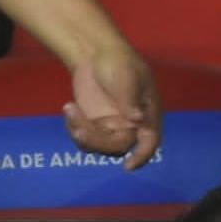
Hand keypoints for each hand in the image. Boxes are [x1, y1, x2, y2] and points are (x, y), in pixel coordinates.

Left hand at [65, 44, 161, 170]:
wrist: (95, 54)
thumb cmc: (118, 61)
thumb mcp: (126, 77)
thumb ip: (130, 99)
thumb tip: (138, 120)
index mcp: (147, 113)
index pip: (151, 140)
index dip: (143, 156)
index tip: (129, 167)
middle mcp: (132, 125)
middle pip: (118, 146)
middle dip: (98, 141)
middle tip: (79, 129)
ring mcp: (112, 126)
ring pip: (99, 146)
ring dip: (82, 134)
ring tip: (70, 109)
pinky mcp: (94, 124)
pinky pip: (84, 139)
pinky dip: (74, 128)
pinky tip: (69, 109)